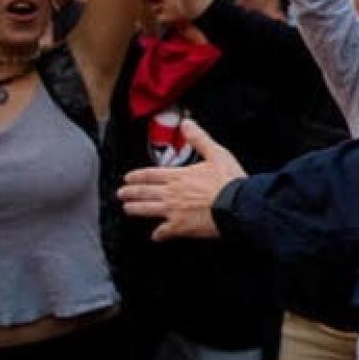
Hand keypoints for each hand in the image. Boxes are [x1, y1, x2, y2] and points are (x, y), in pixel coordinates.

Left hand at [118, 120, 243, 240]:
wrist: (237, 205)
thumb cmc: (229, 181)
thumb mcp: (216, 154)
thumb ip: (199, 139)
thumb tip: (187, 124)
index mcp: (178, 176)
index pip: (150, 174)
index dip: (137, 176)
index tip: (128, 178)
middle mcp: (171, 193)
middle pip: (144, 192)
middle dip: (130, 192)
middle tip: (121, 193)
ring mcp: (173, 210)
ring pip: (147, 210)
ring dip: (135, 209)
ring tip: (128, 209)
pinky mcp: (180, 227)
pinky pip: (164, 231)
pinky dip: (158, 234)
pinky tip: (156, 235)